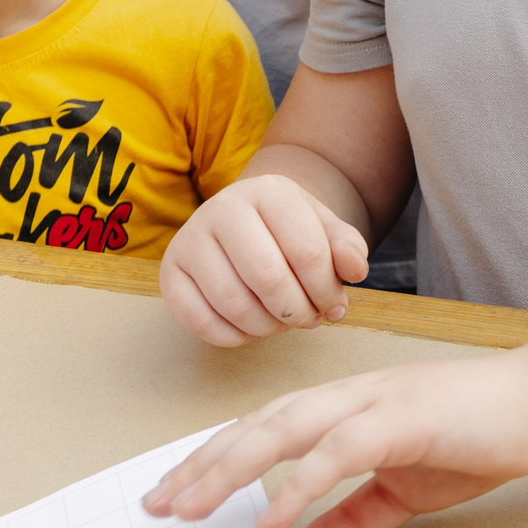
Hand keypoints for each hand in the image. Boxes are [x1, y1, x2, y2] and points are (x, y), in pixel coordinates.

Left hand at [142, 352, 527, 527]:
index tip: (170, 495)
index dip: (212, 461)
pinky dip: (300, 483)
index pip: (260, 431)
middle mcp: (346, 397)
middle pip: (256, 428)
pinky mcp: (402, 418)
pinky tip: (270, 516)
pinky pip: (339, 452)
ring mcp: (372, 402)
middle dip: (202, 467)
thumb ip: (349, 519)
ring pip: (284, 430)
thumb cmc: (474, 435)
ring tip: (192, 507)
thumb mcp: (400, 491)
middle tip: (157, 506)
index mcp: (341, 409)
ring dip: (232, 470)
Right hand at [158, 173, 370, 345]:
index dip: (327, 291)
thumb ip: (346, 247)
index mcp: (268, 191)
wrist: (242, 220)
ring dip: (267, 327)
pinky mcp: (170, 271)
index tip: (335, 306)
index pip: (307, 252)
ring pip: (233, 303)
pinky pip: (200, 320)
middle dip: (297, 312)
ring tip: (282, 322)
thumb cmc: (288, 230)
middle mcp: (222, 207)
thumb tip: (357, 271)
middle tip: (309, 320)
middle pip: (268, 279)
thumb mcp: (322, 229)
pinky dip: (232, 336)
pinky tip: (250, 328)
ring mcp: (190, 238)